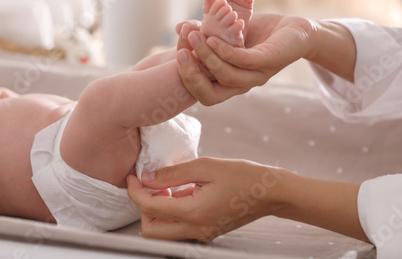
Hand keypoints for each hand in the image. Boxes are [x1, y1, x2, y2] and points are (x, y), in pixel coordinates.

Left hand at [127, 157, 284, 240]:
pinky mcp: (206, 232)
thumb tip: (147, 178)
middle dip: (143, 206)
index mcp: (193, 212)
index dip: (134, 191)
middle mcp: (195, 229)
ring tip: (171, 186)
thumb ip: (173, 173)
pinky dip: (172, 212)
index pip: (149, 208)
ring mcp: (201, 234)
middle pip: (151, 229)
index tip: (132, 177)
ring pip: (163, 231)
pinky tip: (184, 192)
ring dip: (158, 210)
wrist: (270, 193)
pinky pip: (178, 228)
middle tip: (152, 184)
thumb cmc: (242, 176)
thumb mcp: (205, 166)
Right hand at [176, 14, 316, 104]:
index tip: (175, 55)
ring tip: (195, 38)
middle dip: (191, 76)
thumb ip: (205, 33)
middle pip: (210, 95)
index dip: (186, 77)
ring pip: (226, 77)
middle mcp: (241, 84)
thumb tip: (180, 28)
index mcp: (229, 82)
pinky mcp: (268, 61)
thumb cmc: (258, 34)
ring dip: (207, 58)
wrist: (294, 30)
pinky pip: (244, 61)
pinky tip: (214, 39)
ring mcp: (256, 75)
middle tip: (180, 55)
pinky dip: (226, 52)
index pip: (202, 92)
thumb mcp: (226, 33)